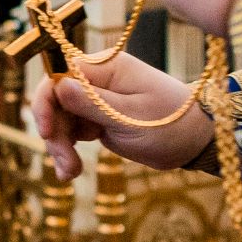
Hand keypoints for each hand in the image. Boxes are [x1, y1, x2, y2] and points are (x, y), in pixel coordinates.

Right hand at [29, 52, 214, 182]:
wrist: (195, 140)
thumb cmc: (170, 124)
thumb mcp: (131, 118)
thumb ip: (93, 103)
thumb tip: (58, 85)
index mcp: (107, 68)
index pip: (60, 73)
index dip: (46, 101)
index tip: (46, 131)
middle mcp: (98, 79)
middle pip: (56, 99)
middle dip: (54, 132)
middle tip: (66, 164)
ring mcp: (97, 99)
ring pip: (61, 117)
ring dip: (60, 146)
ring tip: (70, 174)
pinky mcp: (98, 118)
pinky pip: (72, 130)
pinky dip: (69, 150)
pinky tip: (71, 172)